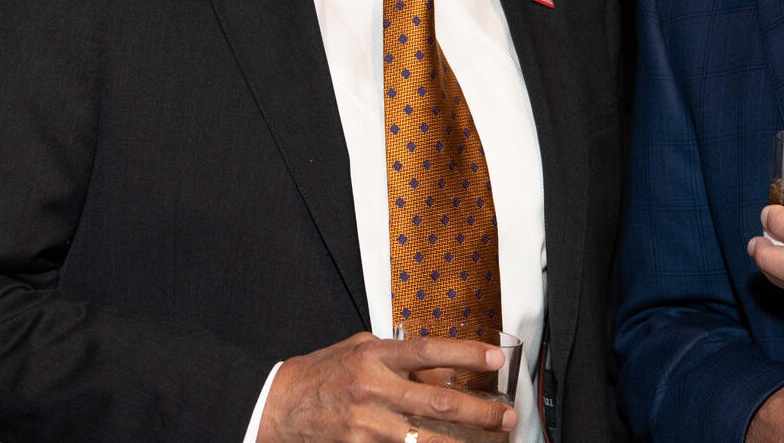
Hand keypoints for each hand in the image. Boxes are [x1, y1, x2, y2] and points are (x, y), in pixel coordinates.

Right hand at [256, 332, 515, 441]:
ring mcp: (366, 426)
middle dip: (480, 413)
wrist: (276, 407)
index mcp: (375, 356)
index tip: (495, 359)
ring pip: (426, 440)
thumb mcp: (362, 349)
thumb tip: (449, 370)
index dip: (466, 354)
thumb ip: (404, 358)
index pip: (429, 351)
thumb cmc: (323, 374)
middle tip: (507, 417)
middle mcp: (373, 390)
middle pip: (438, 403)